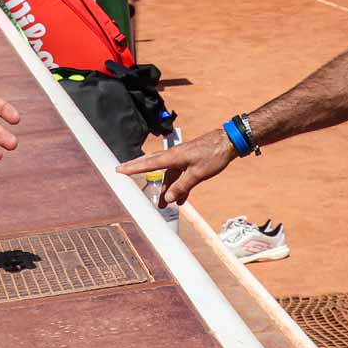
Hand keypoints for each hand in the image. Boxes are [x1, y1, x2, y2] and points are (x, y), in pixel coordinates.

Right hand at [116, 128, 236, 206]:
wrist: (228, 142)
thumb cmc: (213, 155)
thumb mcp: (198, 174)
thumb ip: (182, 186)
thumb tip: (167, 198)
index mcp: (173, 157)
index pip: (148, 164)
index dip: (133, 168)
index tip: (118, 169)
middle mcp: (174, 156)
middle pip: (152, 165)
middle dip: (138, 171)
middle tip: (123, 174)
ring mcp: (182, 158)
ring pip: (167, 174)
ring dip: (165, 188)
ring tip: (162, 205)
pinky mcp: (189, 161)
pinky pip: (178, 175)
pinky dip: (178, 186)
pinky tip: (180, 199)